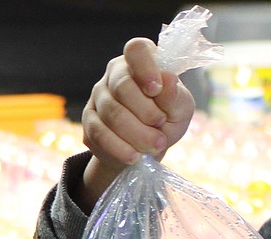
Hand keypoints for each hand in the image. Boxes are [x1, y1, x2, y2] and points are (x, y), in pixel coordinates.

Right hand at [75, 37, 195, 210]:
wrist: (149, 147)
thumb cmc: (168, 118)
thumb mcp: (181, 109)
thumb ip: (175, 96)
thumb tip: (168, 78)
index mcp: (141, 63)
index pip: (137, 50)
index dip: (145, 67)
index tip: (156, 89)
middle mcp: (115, 74)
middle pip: (122, 87)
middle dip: (146, 114)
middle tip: (162, 128)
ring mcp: (99, 96)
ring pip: (112, 113)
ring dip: (137, 135)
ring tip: (155, 145)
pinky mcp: (89, 121)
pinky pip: (100, 134)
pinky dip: (120, 148)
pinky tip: (135, 156)